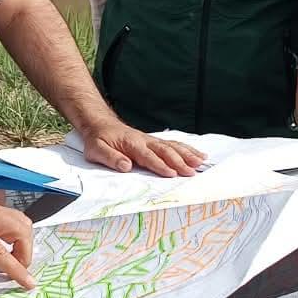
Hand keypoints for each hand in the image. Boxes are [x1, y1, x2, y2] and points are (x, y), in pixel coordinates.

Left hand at [0, 188, 35, 291]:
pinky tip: (5, 247)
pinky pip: (15, 219)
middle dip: (25, 254)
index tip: (29, 283)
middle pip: (21, 231)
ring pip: (22, 223)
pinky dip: (17, 235)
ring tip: (10, 259)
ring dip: (23, 243)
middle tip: (13, 270)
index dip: (16, 269)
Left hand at [77, 116, 204, 176]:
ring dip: (187, 154)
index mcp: (131, 144)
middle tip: (192, 172)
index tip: (172, 174)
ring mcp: (151, 140)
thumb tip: (126, 166)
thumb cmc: (98, 139)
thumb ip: (111, 158)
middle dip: (179, 162)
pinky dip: (186, 149)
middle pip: (165, 151)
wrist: (100, 124)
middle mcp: (144, 140)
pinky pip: (173, 144)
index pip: (148, 156)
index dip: (160, 165)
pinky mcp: (154, 142)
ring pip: (172, 146)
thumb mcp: (96, 150)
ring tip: (201, 162)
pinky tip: (198, 155)